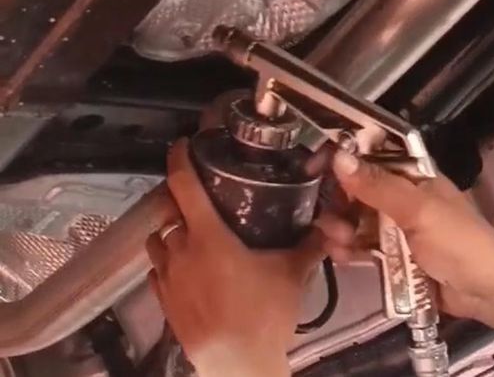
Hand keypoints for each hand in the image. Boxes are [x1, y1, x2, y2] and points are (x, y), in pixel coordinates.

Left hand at [146, 139, 322, 376]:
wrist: (240, 365)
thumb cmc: (264, 313)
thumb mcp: (293, 273)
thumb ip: (311, 244)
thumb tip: (331, 225)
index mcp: (208, 236)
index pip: (184, 185)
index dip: (180, 159)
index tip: (182, 144)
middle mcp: (180, 251)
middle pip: (170, 214)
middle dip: (182, 203)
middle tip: (203, 202)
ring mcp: (167, 279)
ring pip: (158, 242)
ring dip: (171, 234)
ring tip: (192, 236)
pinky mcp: (163, 304)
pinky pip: (157, 272)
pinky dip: (167, 263)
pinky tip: (187, 270)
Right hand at [315, 151, 493, 324]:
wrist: (486, 293)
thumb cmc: (458, 242)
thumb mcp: (418, 210)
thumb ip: (378, 186)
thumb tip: (339, 158)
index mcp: (415, 177)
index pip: (375, 157)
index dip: (346, 157)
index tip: (317, 163)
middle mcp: (404, 198)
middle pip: (360, 190)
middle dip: (339, 200)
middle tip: (323, 214)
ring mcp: (398, 228)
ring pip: (358, 220)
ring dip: (341, 227)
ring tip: (333, 239)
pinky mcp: (394, 256)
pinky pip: (364, 247)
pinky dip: (349, 249)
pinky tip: (339, 254)